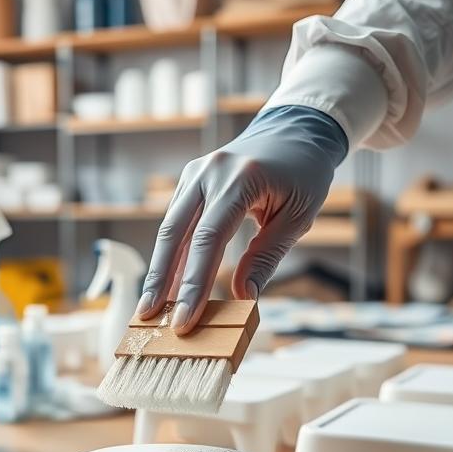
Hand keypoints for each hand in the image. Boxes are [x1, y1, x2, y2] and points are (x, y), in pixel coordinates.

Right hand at [136, 105, 347, 332]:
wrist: (296, 131)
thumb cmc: (304, 175)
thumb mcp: (298, 217)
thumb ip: (266, 256)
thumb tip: (241, 298)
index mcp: (240, 178)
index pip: (209, 239)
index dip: (193, 283)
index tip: (185, 319)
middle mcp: (209, 172)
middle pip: (175, 234)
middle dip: (161, 280)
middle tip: (148, 319)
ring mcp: (195, 173)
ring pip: (169, 228)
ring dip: (160, 270)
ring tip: (151, 308)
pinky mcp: (189, 180)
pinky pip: (176, 222)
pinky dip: (171, 254)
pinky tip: (166, 284)